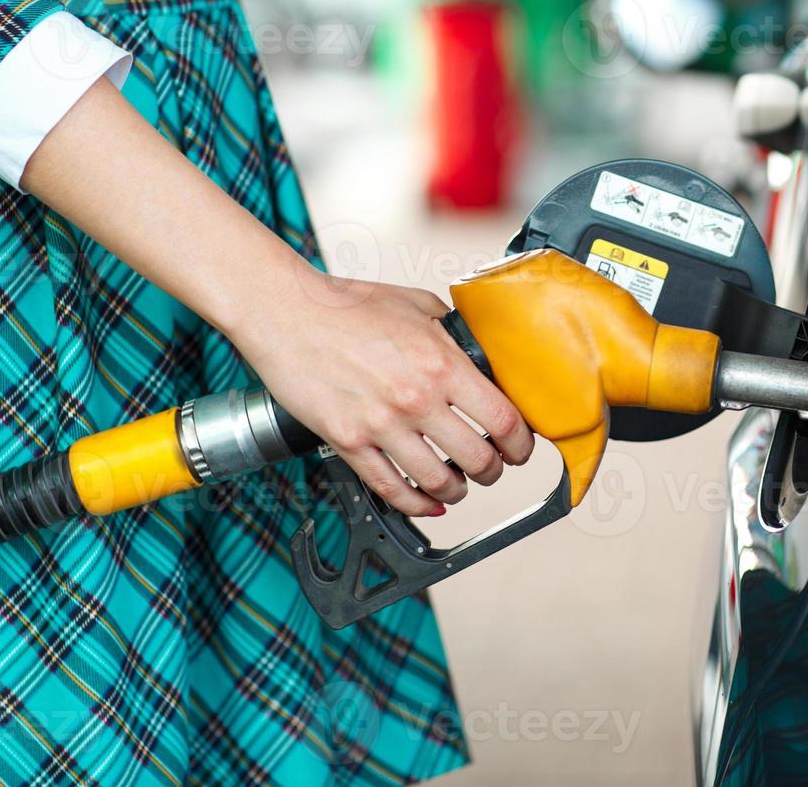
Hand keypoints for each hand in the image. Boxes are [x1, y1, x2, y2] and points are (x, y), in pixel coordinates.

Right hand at [230, 265, 534, 515]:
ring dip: (458, 491)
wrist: (286, 313)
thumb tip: (481, 355)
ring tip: (460, 484)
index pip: (503, 420)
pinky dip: (416, 504)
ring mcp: (380, 425)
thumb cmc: (347, 304)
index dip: (521, 444)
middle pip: (478, 460)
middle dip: (494, 470)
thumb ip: (454, 333)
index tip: (520, 447)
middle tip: (493, 467)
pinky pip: (391, 488)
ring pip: (439, 482)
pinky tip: (427, 502)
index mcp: (441, 363)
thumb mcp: (418, 305)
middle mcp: (416, 398)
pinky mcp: (347, 442)